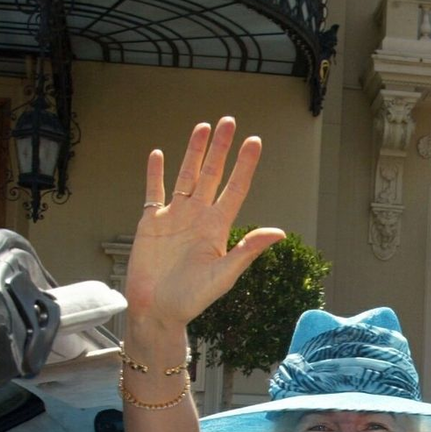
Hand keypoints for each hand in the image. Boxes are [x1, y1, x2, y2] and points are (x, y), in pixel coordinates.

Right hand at [124, 118, 284, 327]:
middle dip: (221, 148)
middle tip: (229, 121)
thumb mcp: (224, 275)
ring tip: (202, 127)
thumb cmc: (191, 299)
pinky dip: (155, 173)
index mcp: (218, 228)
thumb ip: (248, 250)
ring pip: (185, 176)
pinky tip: (158, 154)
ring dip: (193, 152)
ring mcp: (175, 217)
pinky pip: (154, 192)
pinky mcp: (151, 222)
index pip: (235, 188)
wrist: (156, 310)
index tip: (255, 142)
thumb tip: (279, 233)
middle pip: (211, 174)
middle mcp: (198, 217)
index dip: (245, 165)